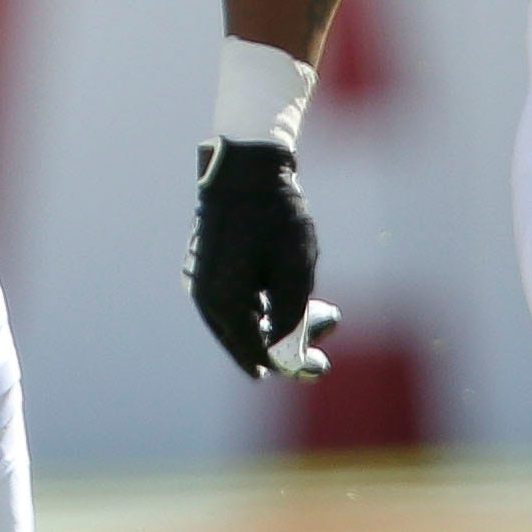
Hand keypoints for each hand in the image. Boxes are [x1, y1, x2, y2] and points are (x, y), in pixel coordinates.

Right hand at [186, 137, 338, 379]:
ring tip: (321, 307)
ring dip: (281, 319)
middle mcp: (204, 297)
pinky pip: (236, 300)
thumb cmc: (274, 216)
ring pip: (243, 319)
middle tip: (329, 323)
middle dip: (291, 339)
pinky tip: (290, 290)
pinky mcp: (208, 267)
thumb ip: (292, 320)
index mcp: (221, 303)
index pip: (257, 354)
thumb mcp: (294, 270)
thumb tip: (289, 362)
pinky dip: (264, 303)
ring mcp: (202, 281)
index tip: (322, 367)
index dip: (292, 366)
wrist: (246, 164)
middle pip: (248, 339)